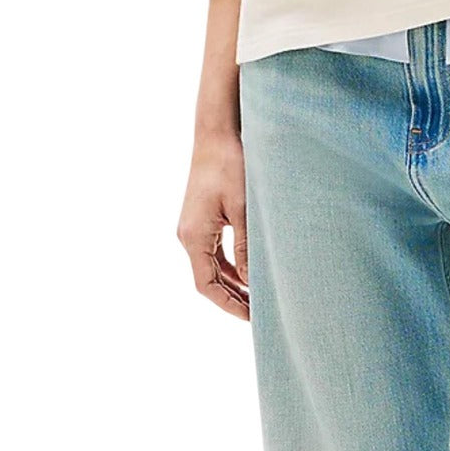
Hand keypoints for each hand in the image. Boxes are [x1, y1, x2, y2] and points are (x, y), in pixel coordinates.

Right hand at [176, 128, 249, 320]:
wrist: (217, 132)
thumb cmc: (232, 165)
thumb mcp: (244, 207)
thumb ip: (247, 245)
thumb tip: (254, 280)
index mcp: (194, 236)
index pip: (207, 285)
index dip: (228, 304)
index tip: (252, 317)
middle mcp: (188, 235)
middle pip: (208, 279)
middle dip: (232, 297)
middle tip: (261, 312)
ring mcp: (193, 226)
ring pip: (211, 265)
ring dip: (233, 281)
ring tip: (258, 296)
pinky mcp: (202, 216)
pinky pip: (214, 250)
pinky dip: (231, 263)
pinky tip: (251, 269)